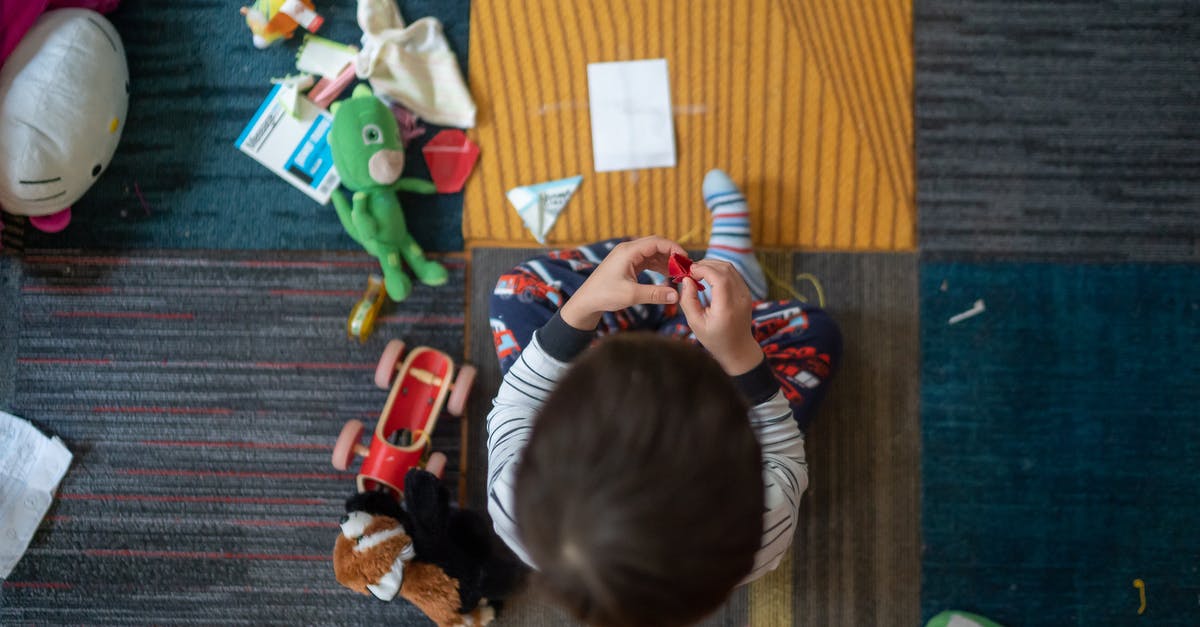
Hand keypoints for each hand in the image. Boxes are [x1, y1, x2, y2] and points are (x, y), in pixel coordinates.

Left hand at [559, 236, 685, 329]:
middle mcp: (628, 250)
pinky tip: (668, 276)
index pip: (657, 242)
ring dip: (666, 262)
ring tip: (679, 274)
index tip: (687, 260)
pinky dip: (659, 267)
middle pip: (656, 245)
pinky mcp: (628, 264)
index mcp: (628, 251)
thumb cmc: (604, 295)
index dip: (674, 249)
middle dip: (672, 255)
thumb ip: (655, 294)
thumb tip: (676, 296)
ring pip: (653, 253)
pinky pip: (648, 261)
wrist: (586, 301)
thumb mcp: (631, 295)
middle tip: (686, 268)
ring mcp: (628, 256)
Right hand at [678, 259, 763, 374]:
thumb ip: (688, 300)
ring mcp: (746, 294)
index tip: (688, 272)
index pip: (719, 277)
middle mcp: (740, 298)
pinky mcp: (746, 292)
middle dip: (705, 264)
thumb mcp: (695, 323)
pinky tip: (707, 277)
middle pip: (725, 268)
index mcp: (727, 308)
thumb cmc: (715, 339)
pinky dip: (719, 270)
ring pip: (730, 268)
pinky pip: (733, 273)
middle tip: (690, 271)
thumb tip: (686, 279)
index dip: (702, 269)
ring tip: (697, 273)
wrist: (738, 349)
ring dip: (712, 265)